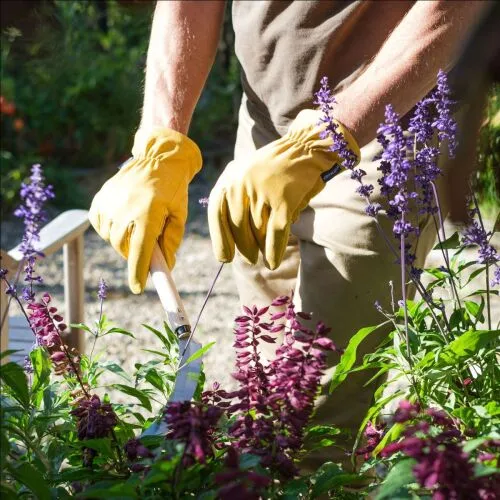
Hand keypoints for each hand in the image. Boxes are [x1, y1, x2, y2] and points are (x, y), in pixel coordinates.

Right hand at [89, 128, 201, 293]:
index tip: (138, 288)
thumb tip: (165, 266)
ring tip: (138, 224)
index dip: (138, 274)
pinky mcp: (99, 201)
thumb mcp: (179, 216)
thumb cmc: (173, 190)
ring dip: (125, 241)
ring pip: (113, 240)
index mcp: (147, 217)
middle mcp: (124, 212)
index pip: (139, 254)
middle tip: (147, 244)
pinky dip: (112, 229)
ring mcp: (108, 206)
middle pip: (125, 250)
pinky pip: (102, 227)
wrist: (156, 159)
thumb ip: (171, 243)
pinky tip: (124, 217)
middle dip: (136, 254)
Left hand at [208, 110, 359, 268]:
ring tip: (265, 254)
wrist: (306, 148)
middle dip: (244, 247)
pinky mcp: (282, 200)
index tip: (225, 257)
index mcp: (230, 177)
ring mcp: (261, 191)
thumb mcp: (247, 176)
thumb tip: (232, 241)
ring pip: (258, 232)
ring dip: (262, 247)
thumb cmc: (276, 168)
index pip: (217, 213)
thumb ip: (236, 201)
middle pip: (238, 226)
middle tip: (250, 258)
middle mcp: (241, 183)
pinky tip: (273, 261)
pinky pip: (275, 234)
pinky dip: (274, 251)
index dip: (220, 238)